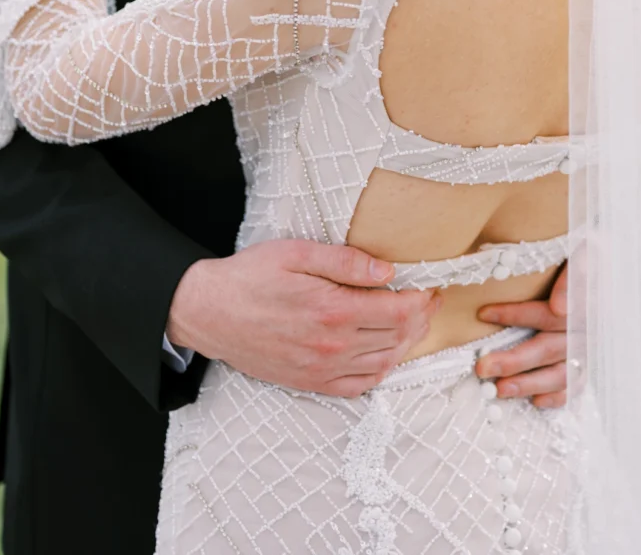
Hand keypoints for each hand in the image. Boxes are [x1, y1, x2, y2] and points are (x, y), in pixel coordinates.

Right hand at [166, 240, 441, 397]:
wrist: (209, 312)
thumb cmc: (251, 276)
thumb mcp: (296, 253)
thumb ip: (345, 261)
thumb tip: (387, 270)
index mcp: (332, 310)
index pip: (397, 312)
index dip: (422, 301)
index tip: (431, 288)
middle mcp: (331, 346)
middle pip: (396, 339)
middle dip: (420, 320)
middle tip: (427, 302)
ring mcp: (321, 370)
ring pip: (382, 363)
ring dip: (405, 344)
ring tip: (411, 323)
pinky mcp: (309, 383)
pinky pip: (358, 386)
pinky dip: (380, 371)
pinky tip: (384, 354)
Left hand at [475, 259, 585, 408]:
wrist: (614, 270)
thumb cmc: (590, 257)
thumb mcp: (586, 250)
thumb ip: (575, 273)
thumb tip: (559, 308)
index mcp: (583, 302)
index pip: (544, 313)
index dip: (513, 314)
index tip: (483, 313)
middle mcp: (588, 330)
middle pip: (548, 349)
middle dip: (514, 360)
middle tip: (483, 367)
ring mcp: (591, 349)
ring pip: (560, 373)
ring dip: (530, 383)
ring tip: (501, 389)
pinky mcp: (593, 362)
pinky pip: (578, 385)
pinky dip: (559, 396)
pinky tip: (536, 401)